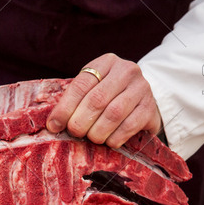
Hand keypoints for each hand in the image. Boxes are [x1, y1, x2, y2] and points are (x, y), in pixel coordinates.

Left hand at [46, 53, 161, 148]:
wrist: (143, 101)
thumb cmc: (110, 97)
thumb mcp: (93, 89)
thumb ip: (75, 100)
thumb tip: (53, 124)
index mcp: (106, 63)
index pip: (81, 85)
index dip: (65, 108)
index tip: (54, 125)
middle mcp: (126, 71)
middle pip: (97, 100)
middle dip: (80, 121)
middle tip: (74, 133)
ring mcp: (142, 88)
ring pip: (113, 113)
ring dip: (97, 132)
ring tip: (91, 138)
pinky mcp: (150, 107)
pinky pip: (129, 126)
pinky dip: (115, 137)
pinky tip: (109, 142)